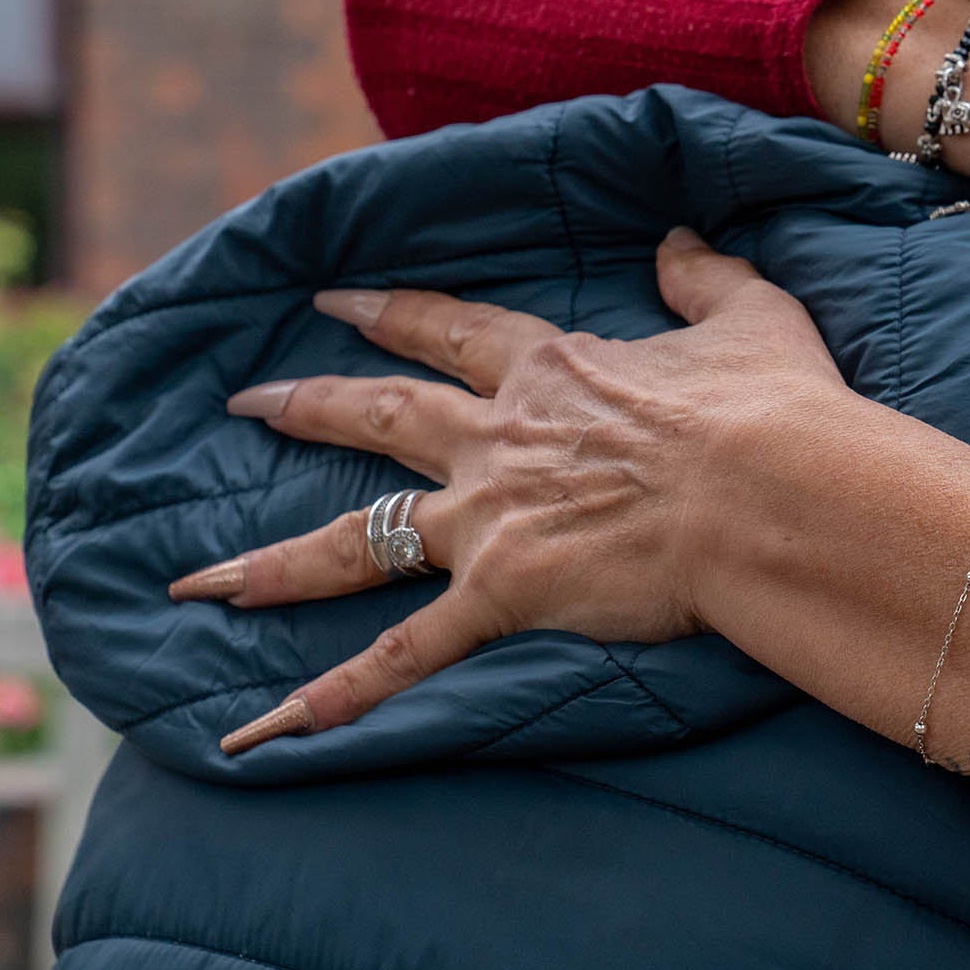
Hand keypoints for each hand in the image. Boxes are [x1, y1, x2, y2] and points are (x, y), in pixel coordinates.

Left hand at [178, 231, 846, 753]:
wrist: (765, 493)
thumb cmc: (769, 410)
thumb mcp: (750, 316)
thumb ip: (704, 276)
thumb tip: (676, 241)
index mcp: (551, 372)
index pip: (449, 333)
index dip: (391, 315)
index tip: (336, 302)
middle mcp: (498, 439)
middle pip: (380, 418)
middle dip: (308, 406)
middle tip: (247, 401)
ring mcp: (489, 519)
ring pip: (359, 538)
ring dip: (273, 562)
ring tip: (200, 583)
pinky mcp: (501, 594)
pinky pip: (405, 656)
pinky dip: (337, 695)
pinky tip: (270, 728)